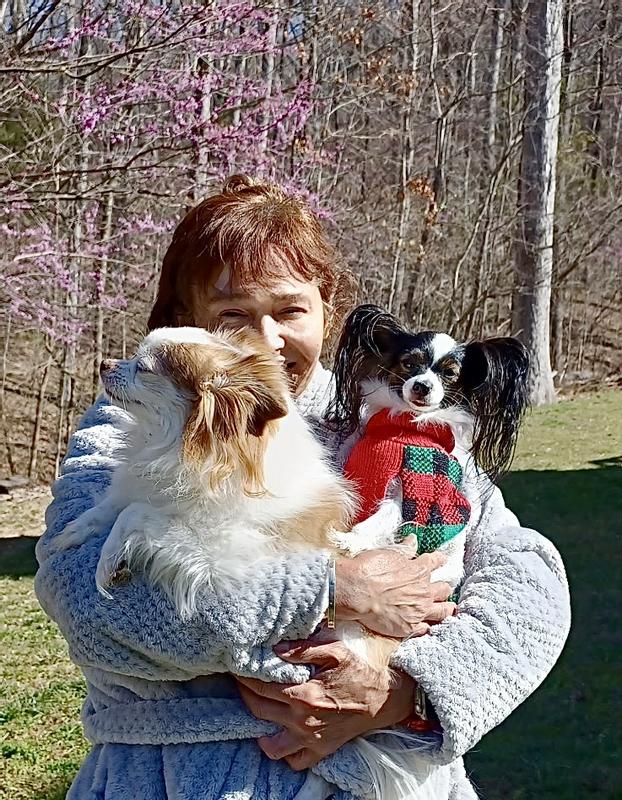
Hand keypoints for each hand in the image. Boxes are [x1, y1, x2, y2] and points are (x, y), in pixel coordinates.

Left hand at [236, 637, 414, 769]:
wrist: (389, 696)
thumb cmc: (362, 669)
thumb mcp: (336, 650)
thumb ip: (303, 649)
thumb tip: (275, 648)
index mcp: (304, 696)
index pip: (260, 688)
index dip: (244, 677)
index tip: (236, 667)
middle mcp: (303, 722)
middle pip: (259, 712)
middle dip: (245, 695)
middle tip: (241, 681)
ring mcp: (312, 740)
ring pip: (271, 746)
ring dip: (259, 729)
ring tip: (258, 709)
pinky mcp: (322, 750)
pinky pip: (295, 762)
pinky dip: (284, 752)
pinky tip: (280, 734)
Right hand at [335, 549, 455, 637]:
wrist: (357, 592)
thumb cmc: (370, 569)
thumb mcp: (389, 554)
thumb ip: (405, 549)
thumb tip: (413, 540)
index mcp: (420, 570)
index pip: (435, 562)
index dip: (439, 560)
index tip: (441, 560)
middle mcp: (424, 591)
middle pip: (443, 589)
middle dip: (444, 587)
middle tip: (445, 588)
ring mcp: (419, 611)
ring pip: (441, 611)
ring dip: (446, 609)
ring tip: (448, 609)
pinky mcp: (409, 627)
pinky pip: (425, 629)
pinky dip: (427, 627)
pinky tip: (428, 627)